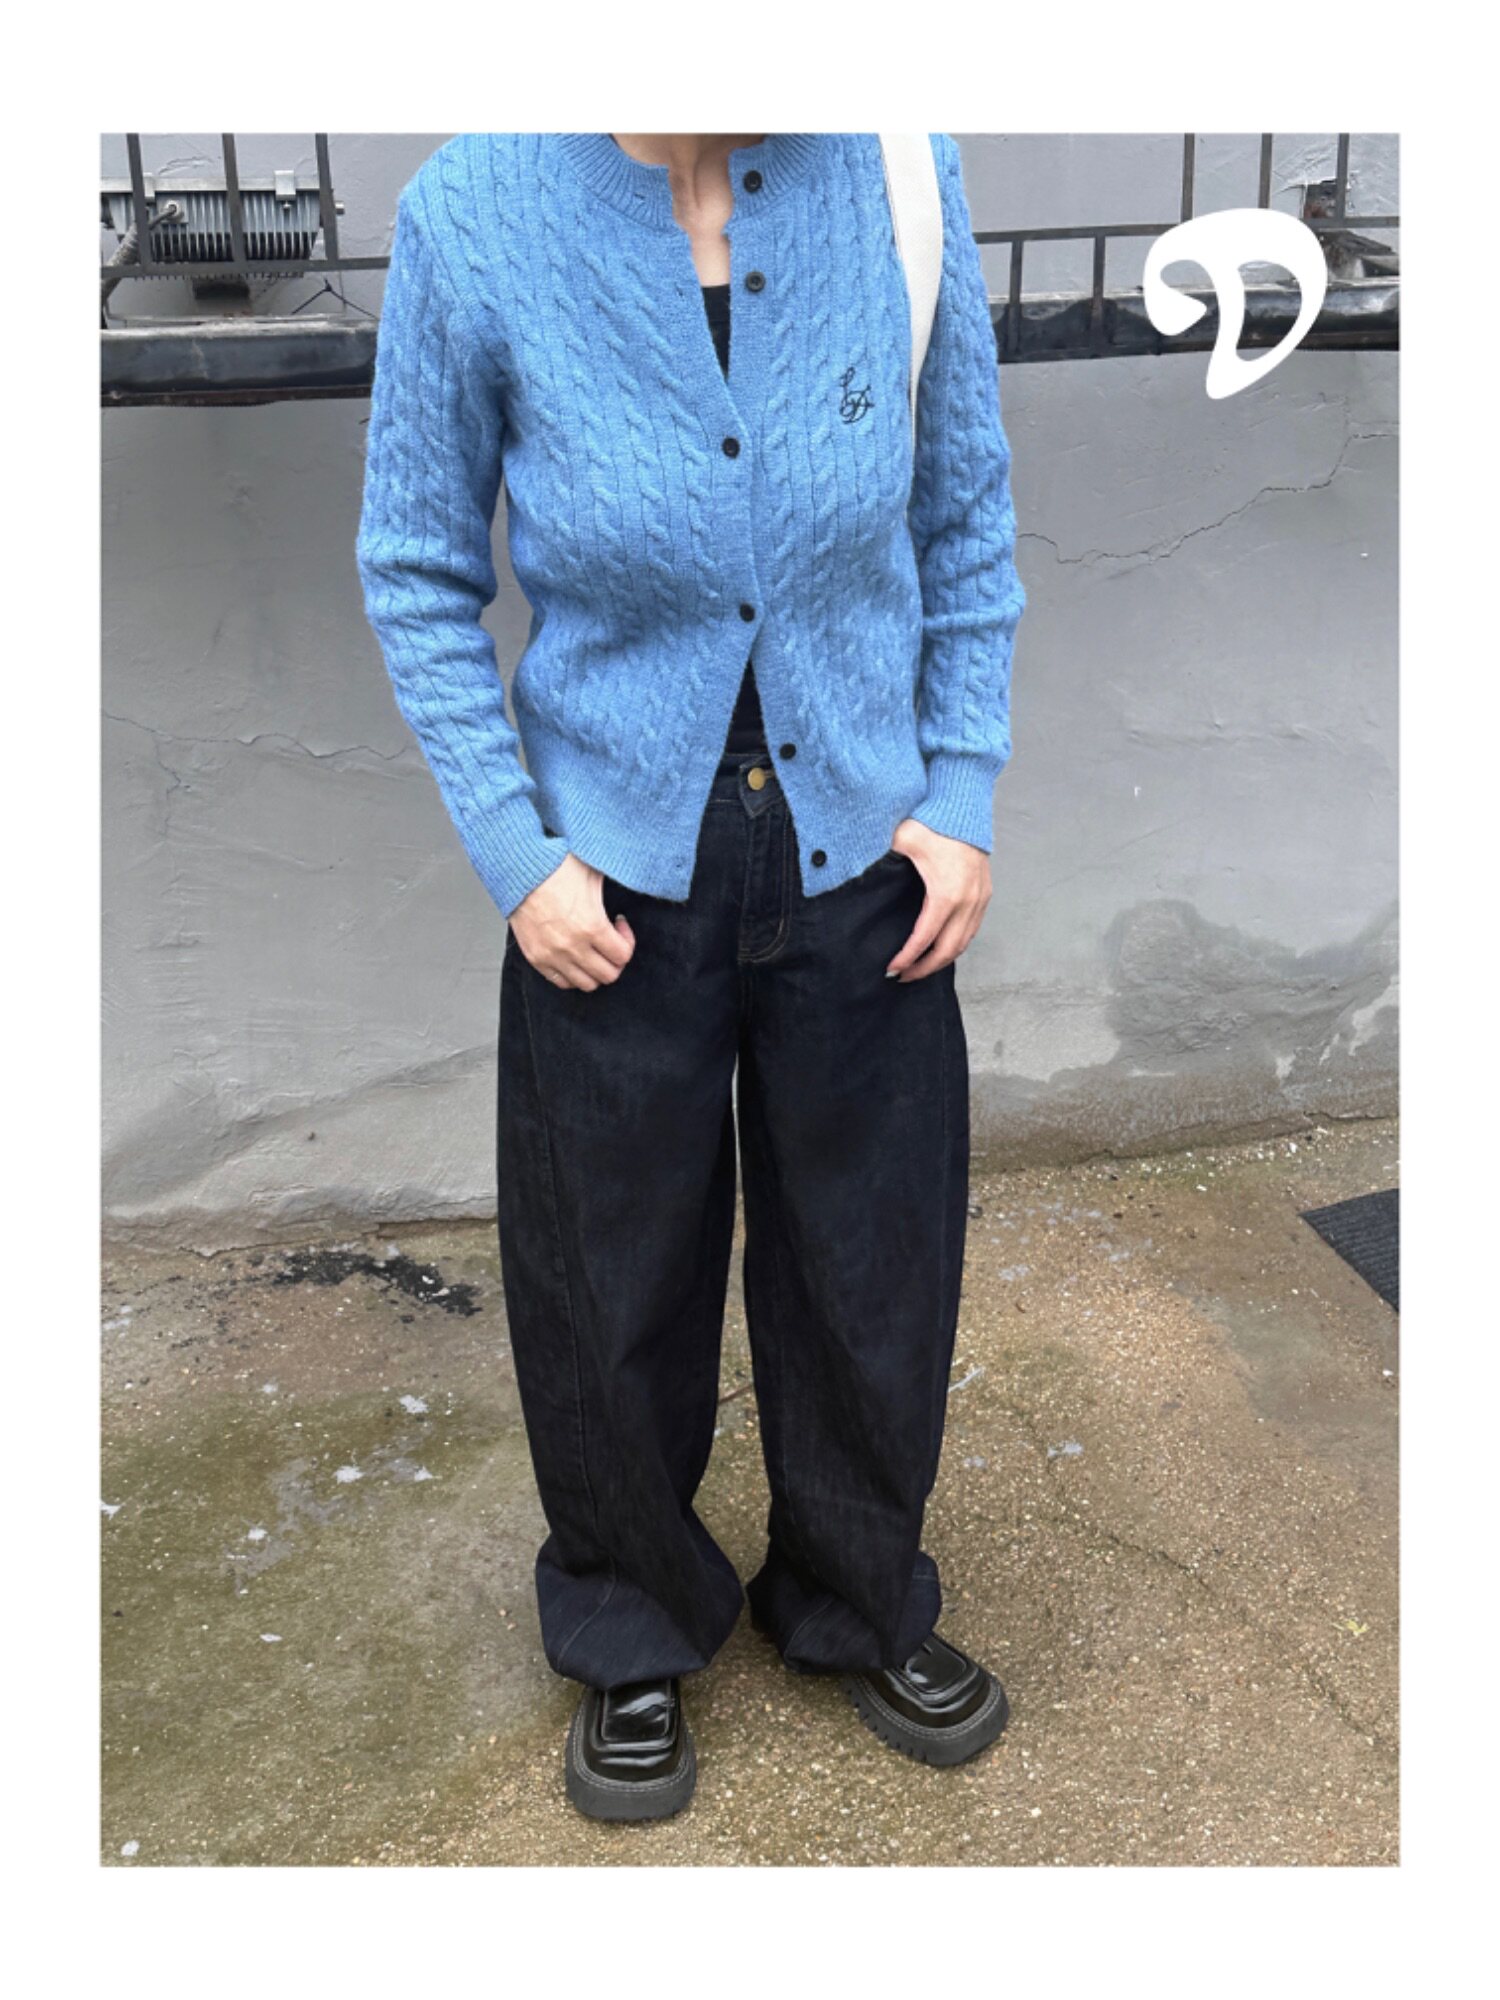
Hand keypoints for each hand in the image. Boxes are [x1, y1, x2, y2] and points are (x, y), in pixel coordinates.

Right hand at [510, 854, 634, 991]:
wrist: (519, 869)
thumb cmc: (555, 867)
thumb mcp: (594, 873)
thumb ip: (616, 886)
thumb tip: (633, 884)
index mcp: (592, 926)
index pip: (623, 956)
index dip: (627, 941)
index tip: (620, 926)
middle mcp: (573, 946)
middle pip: (608, 975)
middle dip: (615, 959)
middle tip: (610, 942)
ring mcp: (552, 955)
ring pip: (586, 984)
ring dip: (595, 969)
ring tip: (592, 950)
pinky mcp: (536, 958)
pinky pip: (561, 982)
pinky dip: (572, 974)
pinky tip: (574, 955)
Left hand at [884, 820, 991, 981]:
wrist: (963, 804)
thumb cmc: (932, 821)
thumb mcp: (901, 841)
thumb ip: (879, 861)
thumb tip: (849, 871)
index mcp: (945, 894)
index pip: (925, 939)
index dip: (907, 959)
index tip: (891, 970)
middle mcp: (967, 901)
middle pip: (948, 951)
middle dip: (924, 969)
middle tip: (903, 976)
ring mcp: (980, 898)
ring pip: (964, 943)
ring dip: (942, 960)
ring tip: (920, 966)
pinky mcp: (985, 893)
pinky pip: (973, 929)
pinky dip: (956, 944)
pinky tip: (940, 947)